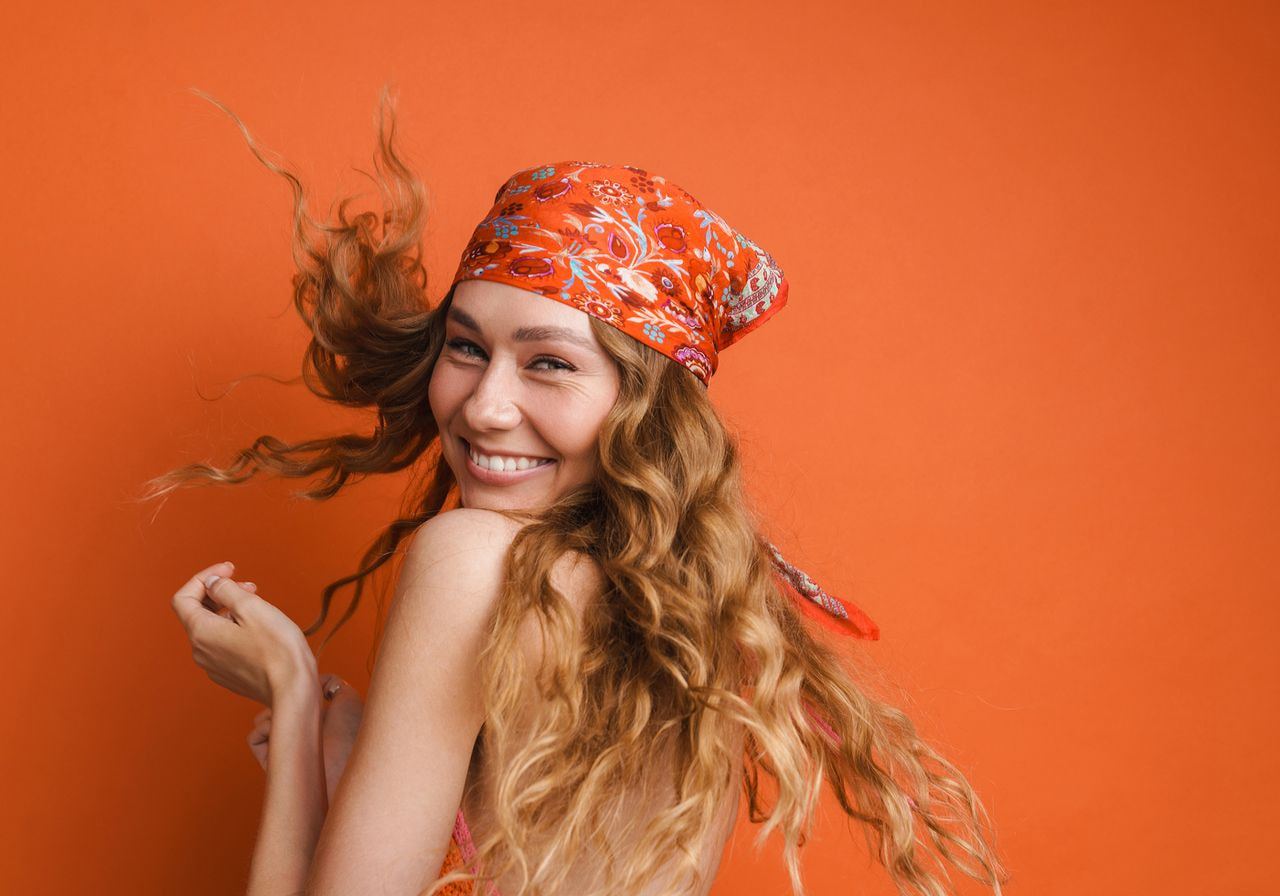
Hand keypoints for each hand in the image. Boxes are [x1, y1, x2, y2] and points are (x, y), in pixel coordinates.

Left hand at [171, 561, 314, 706]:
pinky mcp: (228, 675)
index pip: (183, 597)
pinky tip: (258, 629)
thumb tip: (211, 582)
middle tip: (250, 586)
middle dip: (220, 593)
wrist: (292, 689)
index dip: (203, 578)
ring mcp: (213, 666)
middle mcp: (200, 651)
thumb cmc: (277, 649)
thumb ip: (225, 589)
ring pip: (211, 629)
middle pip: (198, 613)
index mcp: (201, 632)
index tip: (229, 570)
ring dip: (229, 611)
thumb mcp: (252, 607)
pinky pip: (222, 645)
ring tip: (258, 607)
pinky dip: (234, 629)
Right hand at [247, 673, 364, 801]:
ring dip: (272, 713)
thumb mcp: (348, 698)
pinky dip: (263, 729)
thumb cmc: (350, 729)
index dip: (293, 692)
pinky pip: (254, 735)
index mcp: (317, 721)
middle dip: (279, 700)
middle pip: (275, 708)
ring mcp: (284, 749)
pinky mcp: (270, 761)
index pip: (293, 702)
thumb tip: (311, 681)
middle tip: (293, 704)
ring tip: (290, 721)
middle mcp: (299, 736)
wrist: (343, 764)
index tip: (298, 686)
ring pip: (263, 719)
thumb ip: (331, 683)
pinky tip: (280, 732)